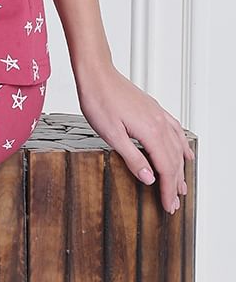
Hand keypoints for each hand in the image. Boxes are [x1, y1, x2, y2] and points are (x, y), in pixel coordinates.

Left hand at [74, 63, 192, 214]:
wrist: (97, 75)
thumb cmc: (99, 100)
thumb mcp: (111, 135)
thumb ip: (132, 158)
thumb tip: (149, 178)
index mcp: (151, 132)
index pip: (165, 168)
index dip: (167, 190)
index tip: (168, 206)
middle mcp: (160, 124)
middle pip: (173, 160)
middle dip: (174, 184)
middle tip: (173, 203)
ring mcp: (159, 116)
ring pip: (176, 148)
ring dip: (180, 169)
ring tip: (181, 186)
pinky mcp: (154, 111)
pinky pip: (175, 132)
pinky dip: (182, 146)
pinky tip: (185, 153)